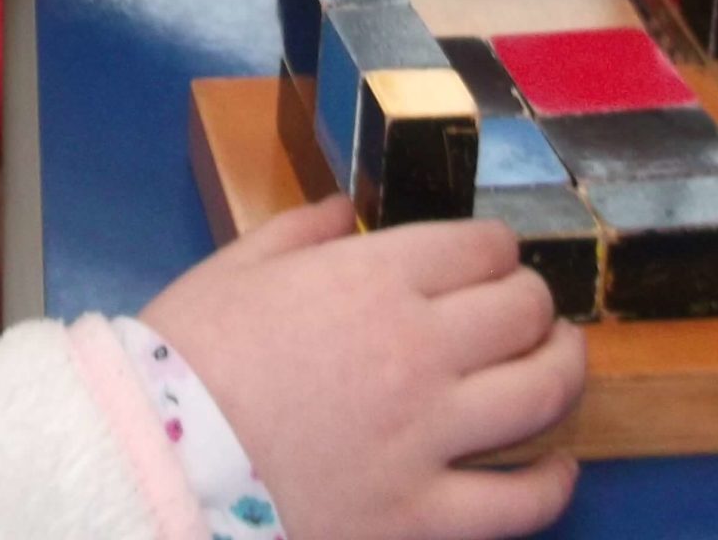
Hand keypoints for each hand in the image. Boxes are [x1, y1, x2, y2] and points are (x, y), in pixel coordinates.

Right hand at [142, 197, 583, 539]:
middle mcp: (419, 350)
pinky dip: (554, 482)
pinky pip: (521, 502)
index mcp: (374, 280)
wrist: (154, 464)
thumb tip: (350, 209)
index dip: (494, 250)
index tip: (488, 261)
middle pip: (523, 311)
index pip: (481, 248)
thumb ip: (304, 230)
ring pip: (543, 394)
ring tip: (559, 362)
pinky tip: (558, 466)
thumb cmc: (184, 358)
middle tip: (523, 310)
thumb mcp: (236, 267)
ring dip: (564, 368)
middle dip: (532, 302)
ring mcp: (428, 438)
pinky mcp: (422, 517)